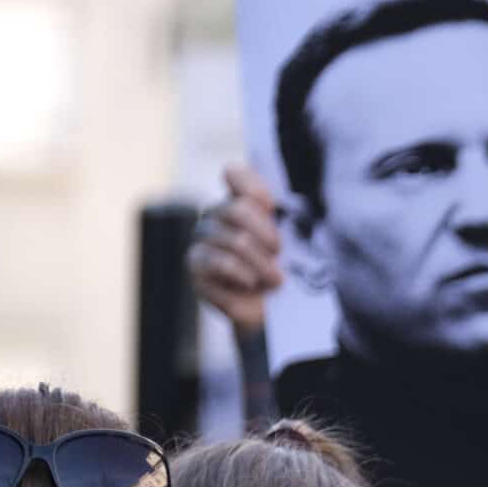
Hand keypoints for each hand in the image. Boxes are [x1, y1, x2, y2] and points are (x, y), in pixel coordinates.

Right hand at [187, 161, 284, 332]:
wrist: (269, 312)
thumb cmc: (283, 270)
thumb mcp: (292, 240)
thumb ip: (288, 216)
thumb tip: (277, 204)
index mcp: (238, 201)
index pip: (235, 174)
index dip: (255, 188)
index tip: (273, 208)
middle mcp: (215, 215)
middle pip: (238, 210)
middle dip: (268, 235)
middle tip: (280, 254)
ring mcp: (201, 240)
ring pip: (236, 241)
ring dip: (263, 264)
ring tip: (275, 280)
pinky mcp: (195, 265)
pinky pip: (222, 263)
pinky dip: (245, 276)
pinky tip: (251, 285)